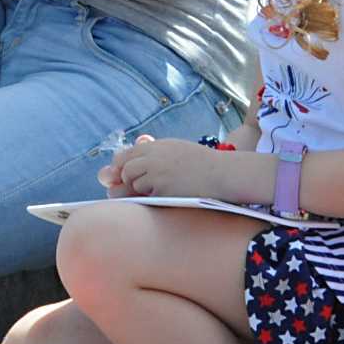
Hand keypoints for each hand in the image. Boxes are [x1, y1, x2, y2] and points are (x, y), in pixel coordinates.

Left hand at [103, 135, 221, 198]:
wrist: (223, 173)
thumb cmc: (202, 163)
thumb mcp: (175, 149)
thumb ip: (153, 153)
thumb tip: (129, 165)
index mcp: (155, 146)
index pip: (125, 155)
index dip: (121, 167)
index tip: (120, 176)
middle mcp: (152, 157)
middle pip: (125, 170)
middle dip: (127, 180)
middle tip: (135, 187)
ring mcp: (155, 173)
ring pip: (134, 184)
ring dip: (141, 190)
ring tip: (160, 189)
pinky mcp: (162, 189)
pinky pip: (146, 195)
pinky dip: (151, 197)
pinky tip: (168, 194)